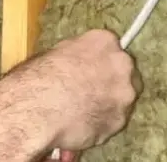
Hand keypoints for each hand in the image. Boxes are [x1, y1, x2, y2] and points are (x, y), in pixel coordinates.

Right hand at [22, 29, 141, 152]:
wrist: (42, 108)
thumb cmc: (42, 77)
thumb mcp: (55, 53)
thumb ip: (76, 55)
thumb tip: (75, 62)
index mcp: (104, 41)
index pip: (109, 46)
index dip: (99, 60)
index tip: (91, 68)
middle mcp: (121, 65)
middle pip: (124, 72)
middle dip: (110, 81)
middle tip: (90, 90)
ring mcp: (125, 94)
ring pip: (122, 99)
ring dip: (108, 103)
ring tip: (84, 111)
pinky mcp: (121, 120)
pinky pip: (113, 121)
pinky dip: (101, 123)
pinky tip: (83, 125)